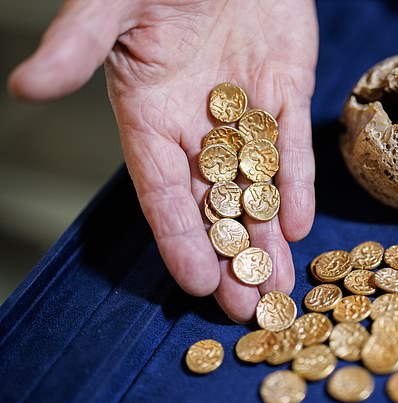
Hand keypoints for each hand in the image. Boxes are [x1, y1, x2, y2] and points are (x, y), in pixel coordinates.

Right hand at [9, 0, 317, 321]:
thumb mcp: (112, 5)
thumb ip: (77, 46)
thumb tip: (25, 88)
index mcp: (150, 115)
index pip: (161, 192)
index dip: (178, 238)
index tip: (194, 284)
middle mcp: (199, 126)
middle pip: (214, 204)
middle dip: (232, 257)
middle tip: (246, 308)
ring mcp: (246, 113)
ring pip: (259, 186)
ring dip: (270, 238)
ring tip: (282, 287)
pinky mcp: (287, 92)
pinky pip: (293, 146)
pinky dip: (299, 184)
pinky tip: (301, 225)